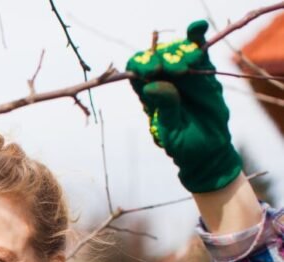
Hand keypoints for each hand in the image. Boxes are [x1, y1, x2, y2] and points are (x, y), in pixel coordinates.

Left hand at [126, 20, 241, 193]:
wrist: (208, 150)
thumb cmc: (183, 145)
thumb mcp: (171, 131)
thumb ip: (164, 108)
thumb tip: (151, 85)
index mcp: (147, 94)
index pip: (135, 71)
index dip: (141, 65)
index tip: (153, 71)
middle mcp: (162, 80)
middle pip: (157, 56)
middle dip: (164, 58)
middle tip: (178, 70)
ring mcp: (183, 74)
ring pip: (176, 50)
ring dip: (181, 50)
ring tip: (190, 63)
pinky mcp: (204, 72)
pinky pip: (198, 50)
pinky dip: (196, 36)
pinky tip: (197, 28)